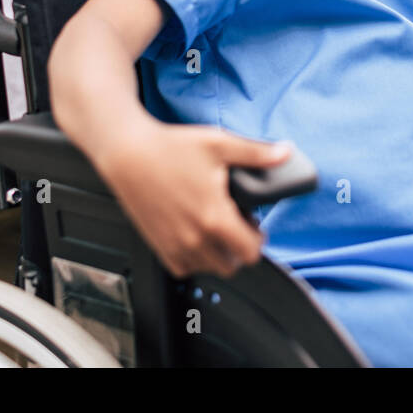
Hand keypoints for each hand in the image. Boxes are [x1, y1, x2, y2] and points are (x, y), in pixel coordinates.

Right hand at [94, 121, 293, 278]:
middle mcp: (195, 239)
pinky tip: (194, 234)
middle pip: (231, 266)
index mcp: (215, 218)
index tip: (254, 226)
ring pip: (207, 268)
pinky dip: (192, 258)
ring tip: (213, 228)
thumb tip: (285, 153)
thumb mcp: (220, 144)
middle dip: (238, 249)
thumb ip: (257, 154)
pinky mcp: (158, 245)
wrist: (127, 154)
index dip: (258, 240)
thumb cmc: (170, 148)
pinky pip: (183, 268)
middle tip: (235, 225)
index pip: (250, 253)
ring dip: (216, 254)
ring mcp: (174, 245)